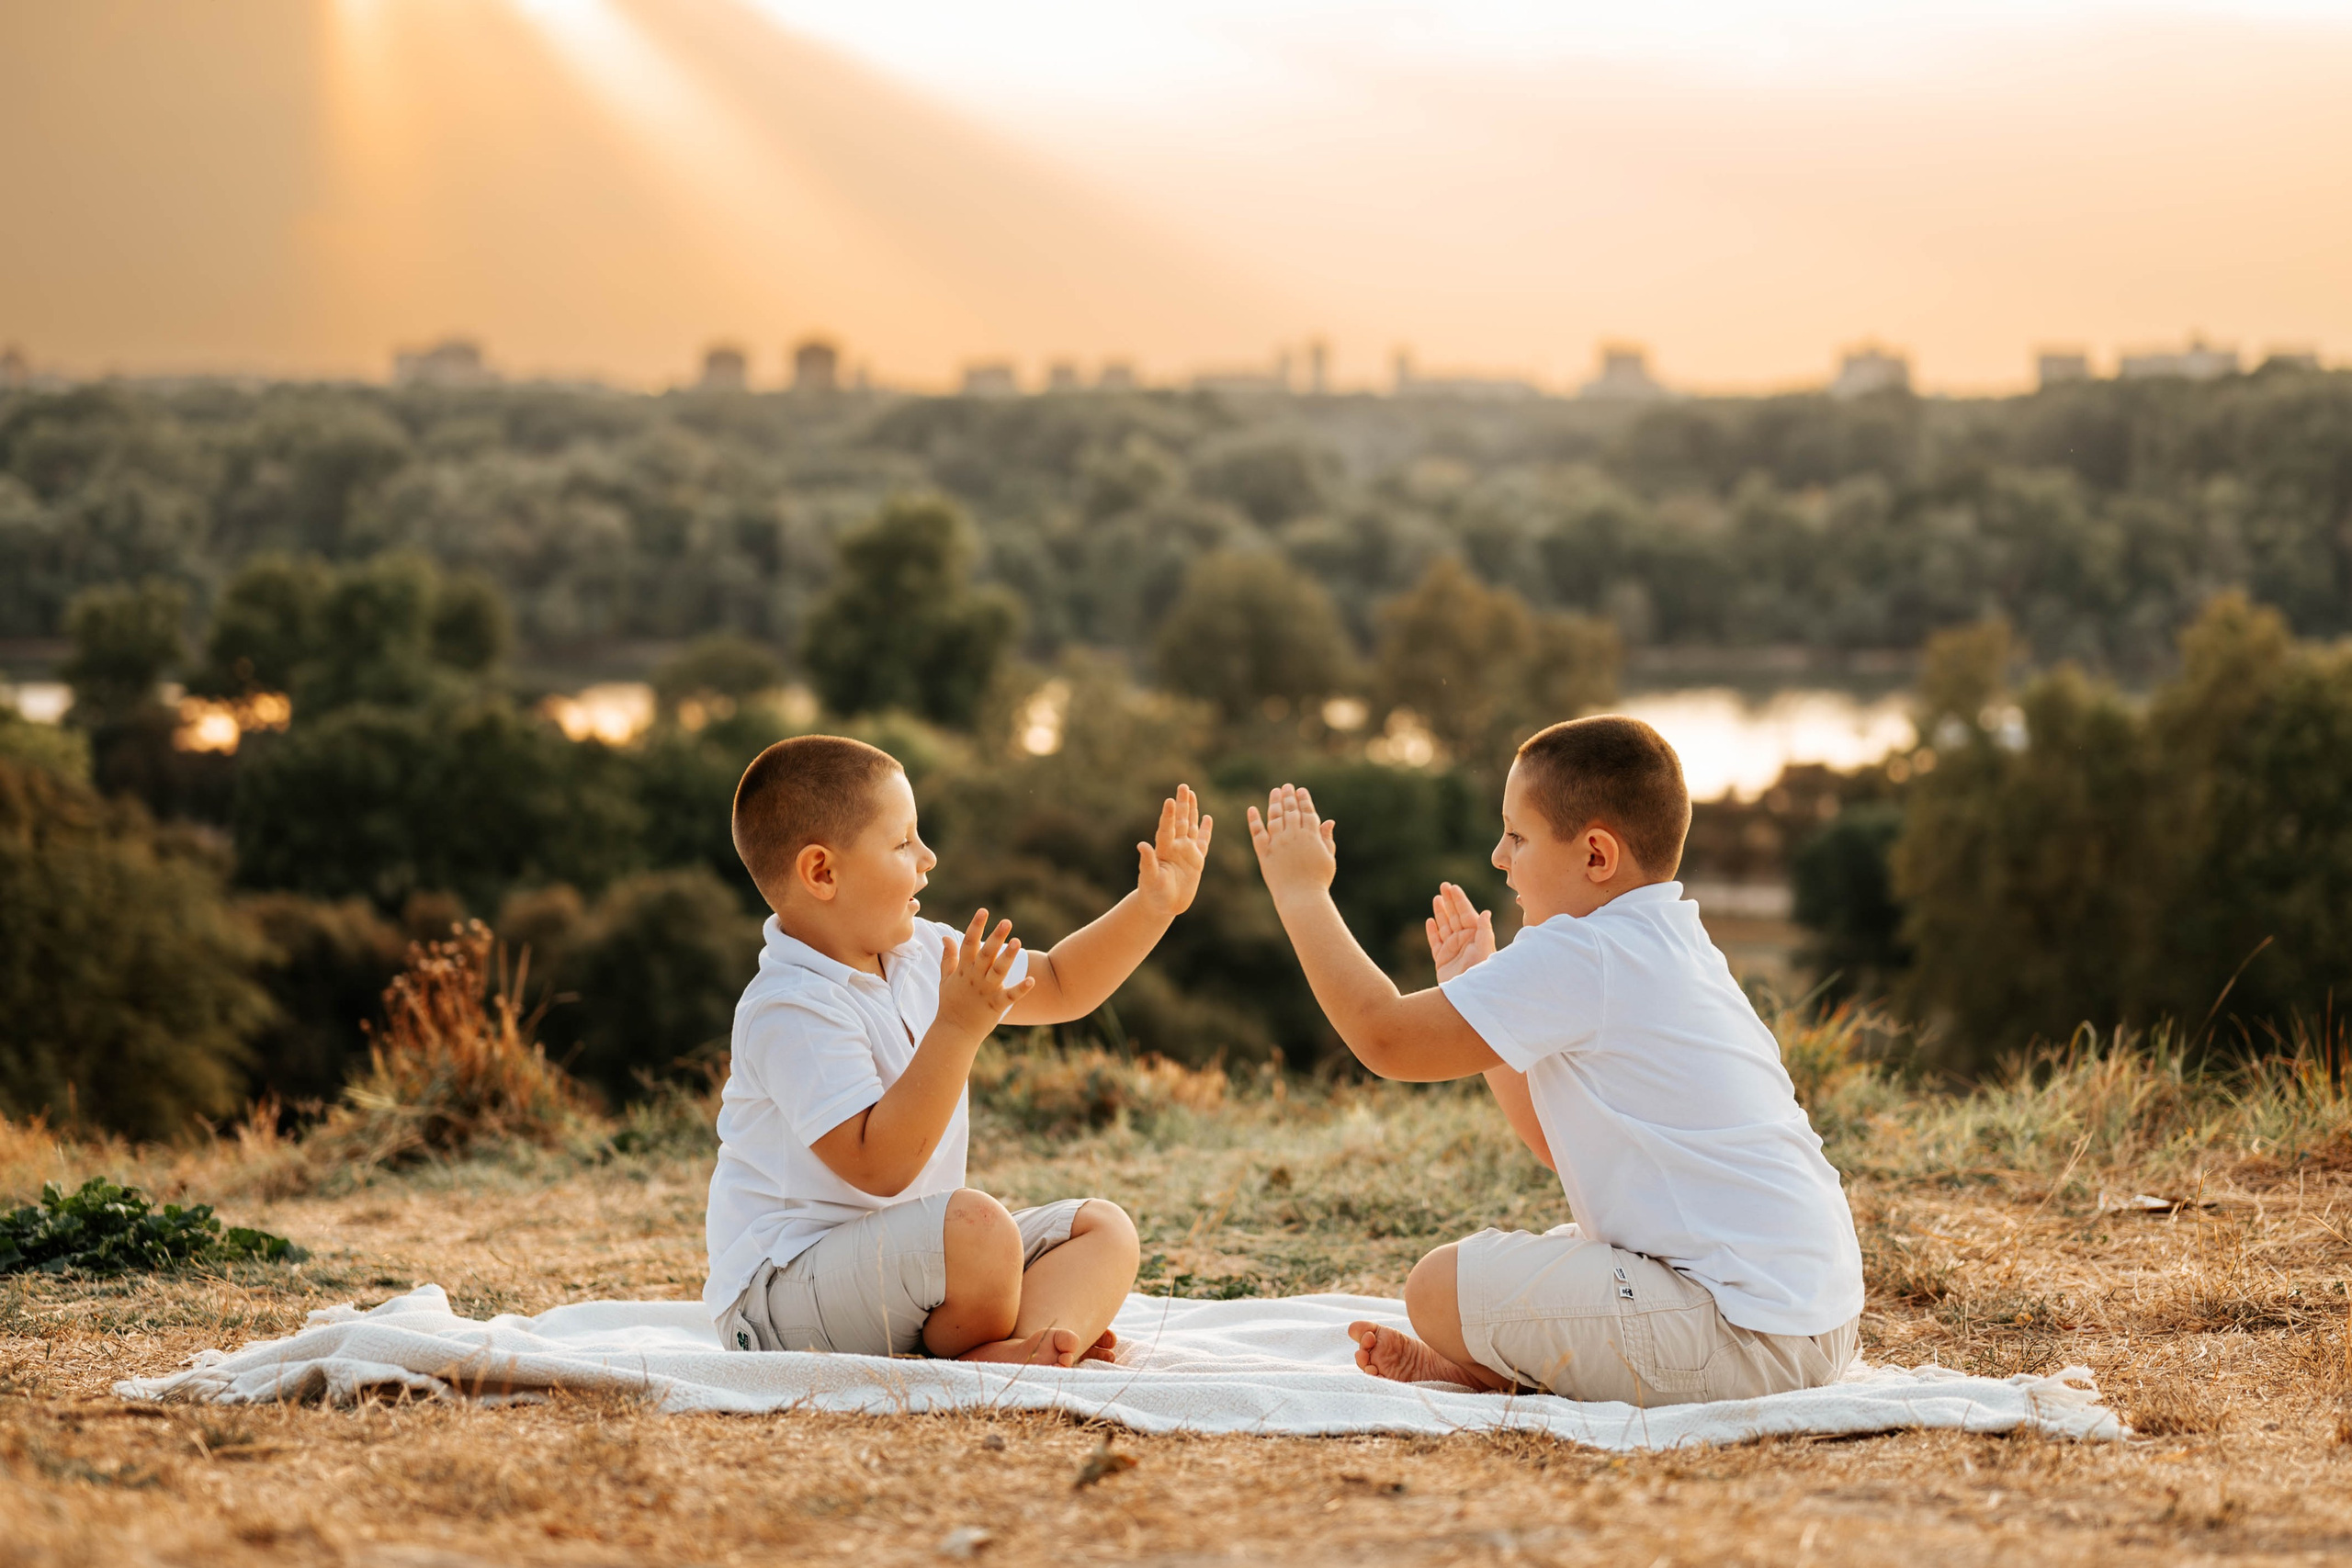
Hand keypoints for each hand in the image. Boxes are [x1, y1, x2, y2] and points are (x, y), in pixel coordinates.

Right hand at [934, 908, 1035, 1038]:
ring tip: (1018, 942)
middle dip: (995, 937)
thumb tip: (946, 937)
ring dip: (1007, 957)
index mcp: (963, 970)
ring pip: (998, 971)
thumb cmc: (950, 1003)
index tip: (984, 911)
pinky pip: (1009, 996)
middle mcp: (974, 978)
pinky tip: (1031, 980)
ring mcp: (985, 991)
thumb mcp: (945, 978)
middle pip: (985, 954)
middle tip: (1007, 921)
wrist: (953, 1031)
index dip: (976, 926)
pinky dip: (1020, 989)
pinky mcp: (995, 1006)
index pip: (968, 943)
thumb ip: (947, 957)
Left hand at [1136, 783, 1213, 918]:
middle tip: (1183, 786)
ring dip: (1192, 810)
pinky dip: (1205, 830)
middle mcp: (1175, 847)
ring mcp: (1186, 852)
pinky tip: (1207, 817)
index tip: (1170, 800)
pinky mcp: (1196, 861)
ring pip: (1190, 826)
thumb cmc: (1153, 893)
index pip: (1167, 828)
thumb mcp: (1150, 878)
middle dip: (1182, 804)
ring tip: (1192, 793)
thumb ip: (1147, 862)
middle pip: (1180, 821)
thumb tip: (1141, 845)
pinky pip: (1203, 841)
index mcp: (1163, 850)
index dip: (1168, 815)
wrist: (1163, 905)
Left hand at [1246, 784, 1336, 900]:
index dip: (1303, 800)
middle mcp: (1293, 835)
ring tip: (1275, 792)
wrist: (1302, 898)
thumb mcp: (1328, 858)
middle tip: (1286, 786)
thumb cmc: (1318, 881)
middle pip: (1290, 810)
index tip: (1300, 790)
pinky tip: (1252, 809)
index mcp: (1311, 836)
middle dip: (1289, 796)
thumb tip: (1329, 821)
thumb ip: (1326, 839)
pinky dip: (1254, 820)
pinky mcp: (1265, 853)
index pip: (1307, 812)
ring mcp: (1278, 843)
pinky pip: (1257, 833)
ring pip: (1274, 817)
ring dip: (1274, 802)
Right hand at [1426, 882, 1495, 981]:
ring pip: (1444, 926)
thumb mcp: (1485, 950)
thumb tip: (1486, 913)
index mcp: (1476, 936)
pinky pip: (1435, 942)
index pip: (1467, 913)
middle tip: (1443, 886)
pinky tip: (1429, 921)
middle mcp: (1464, 941)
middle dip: (1449, 901)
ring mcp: (1452, 950)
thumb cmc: (1480, 971)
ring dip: (1441, 912)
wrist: (1468, 994)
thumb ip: (1485, 931)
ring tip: (1436, 898)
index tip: (1453, 887)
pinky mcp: (1442, 960)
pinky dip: (1432, 932)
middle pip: (1455, 916)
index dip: (1460, 900)